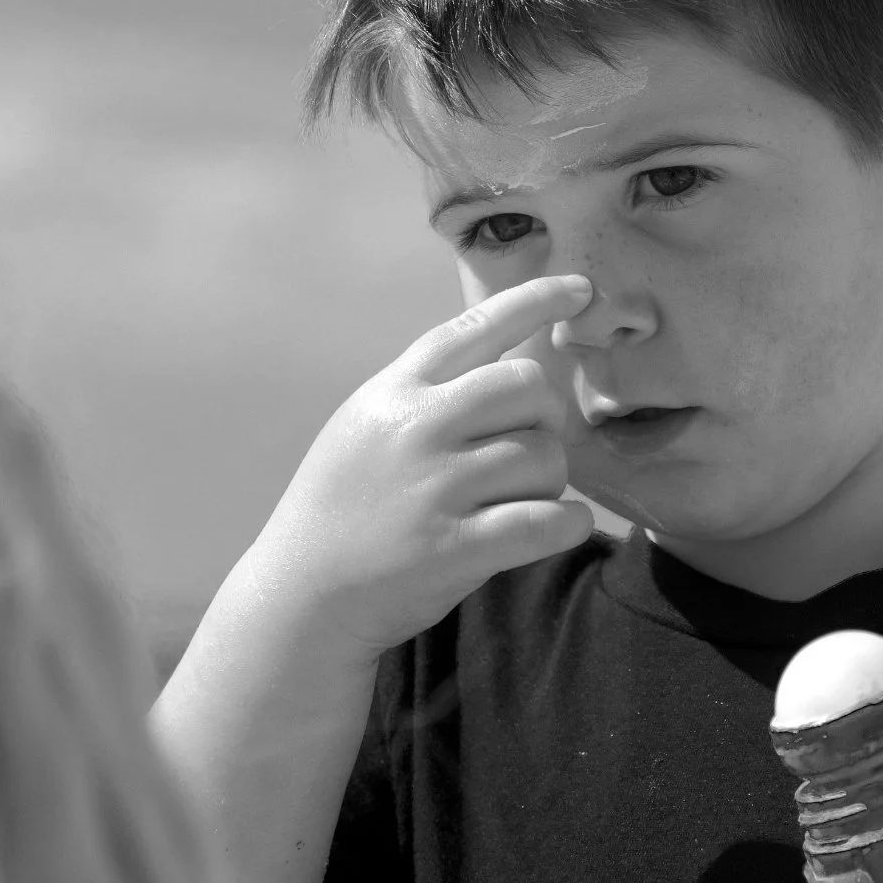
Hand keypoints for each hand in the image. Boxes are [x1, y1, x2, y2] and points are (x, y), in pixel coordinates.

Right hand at [245, 274, 597, 663]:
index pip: (476, 325)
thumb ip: (426, 390)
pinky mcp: (455, 547)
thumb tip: (509, 362)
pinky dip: (565, 522)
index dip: (536, 300)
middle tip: (529, 448)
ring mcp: (436, 486)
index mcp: (397, 388)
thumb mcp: (367, 424)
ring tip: (520, 499)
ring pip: (544, 456)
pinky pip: (546, 521)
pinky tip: (556, 525)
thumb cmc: (344, 505)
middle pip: (528, 385)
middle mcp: (417, 426)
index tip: (581, 289)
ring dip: (550, 479)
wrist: (300, 593)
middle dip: (546, 416)